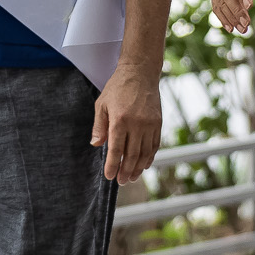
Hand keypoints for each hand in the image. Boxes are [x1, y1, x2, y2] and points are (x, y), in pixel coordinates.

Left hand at [91, 62, 161, 184]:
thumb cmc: (118, 88)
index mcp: (119, 120)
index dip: (112, 165)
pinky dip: (149, 157)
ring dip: (138, 168)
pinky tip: (144, 165)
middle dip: (125, 171)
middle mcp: (136, 124)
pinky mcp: (158, 123)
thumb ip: (99, 126)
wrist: (140, 72)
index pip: (116, 149)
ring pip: (145, 153)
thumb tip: (96, 145)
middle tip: (121, 181)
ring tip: (132, 177)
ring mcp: (150, 124)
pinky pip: (154, 145)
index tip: (109, 176)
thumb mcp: (102, 104)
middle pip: (132, 155)